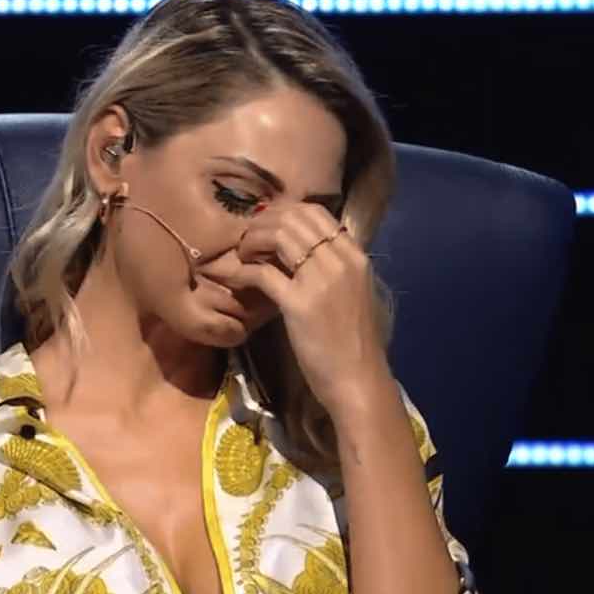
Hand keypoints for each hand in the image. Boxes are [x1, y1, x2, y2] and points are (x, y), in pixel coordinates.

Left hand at [221, 200, 393, 417]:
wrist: (359, 380)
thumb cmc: (356, 344)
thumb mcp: (354, 295)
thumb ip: (335, 270)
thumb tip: (304, 255)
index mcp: (355, 257)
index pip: (316, 213)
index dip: (285, 213)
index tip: (267, 226)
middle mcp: (340, 261)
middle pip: (293, 218)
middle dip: (263, 223)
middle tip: (247, 239)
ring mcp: (320, 280)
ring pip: (278, 236)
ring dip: (252, 240)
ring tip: (242, 254)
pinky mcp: (299, 304)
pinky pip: (263, 273)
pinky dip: (243, 271)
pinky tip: (234, 277)